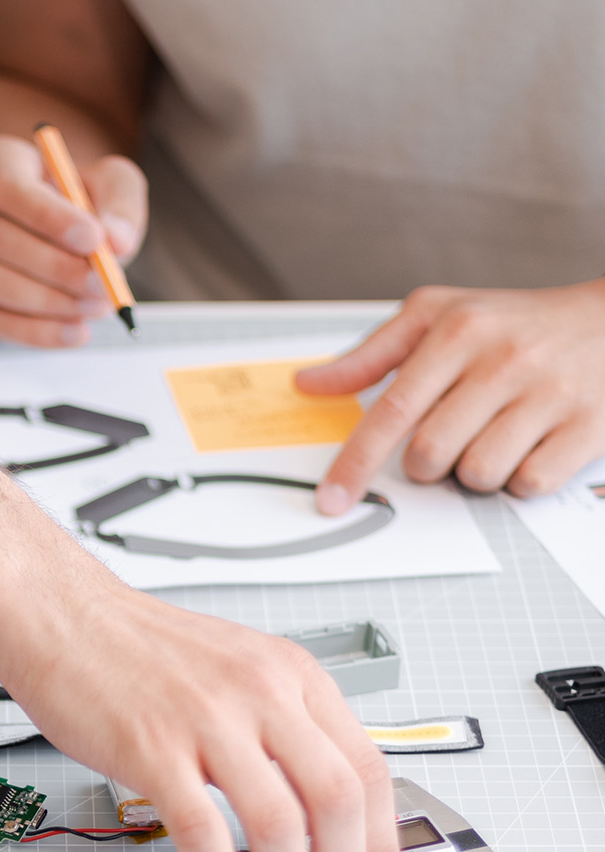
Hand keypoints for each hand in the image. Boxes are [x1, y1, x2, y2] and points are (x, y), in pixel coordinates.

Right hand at [0, 135, 145, 347]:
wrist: (66, 229)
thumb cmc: (82, 200)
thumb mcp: (112, 182)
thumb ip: (119, 204)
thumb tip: (117, 241)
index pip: (4, 187)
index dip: (47, 216)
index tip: (93, 239)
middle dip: (55, 266)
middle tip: (103, 282)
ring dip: (47, 301)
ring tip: (95, 305)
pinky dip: (36, 332)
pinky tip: (75, 330)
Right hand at [0, 557, 398, 851]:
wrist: (62, 615)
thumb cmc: (136, 647)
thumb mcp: (237, 668)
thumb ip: (280, 727)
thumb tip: (310, 805)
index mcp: (291, 676)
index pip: (367, 768)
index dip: (382, 842)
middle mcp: (260, 694)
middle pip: (336, 801)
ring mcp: (207, 723)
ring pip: (280, 824)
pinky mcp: (152, 752)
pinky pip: (205, 835)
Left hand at [297, 280, 604, 513]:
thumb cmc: (516, 323)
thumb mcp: (441, 316)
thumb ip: (372, 355)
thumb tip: (311, 384)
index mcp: (460, 330)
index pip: (392, 411)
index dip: (355, 463)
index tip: (332, 498)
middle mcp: (505, 360)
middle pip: (429, 455)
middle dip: (428, 462)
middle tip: (454, 432)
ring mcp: (551, 393)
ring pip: (477, 475)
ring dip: (476, 471)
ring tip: (497, 432)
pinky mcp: (589, 426)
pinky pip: (527, 485)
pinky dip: (520, 479)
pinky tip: (531, 444)